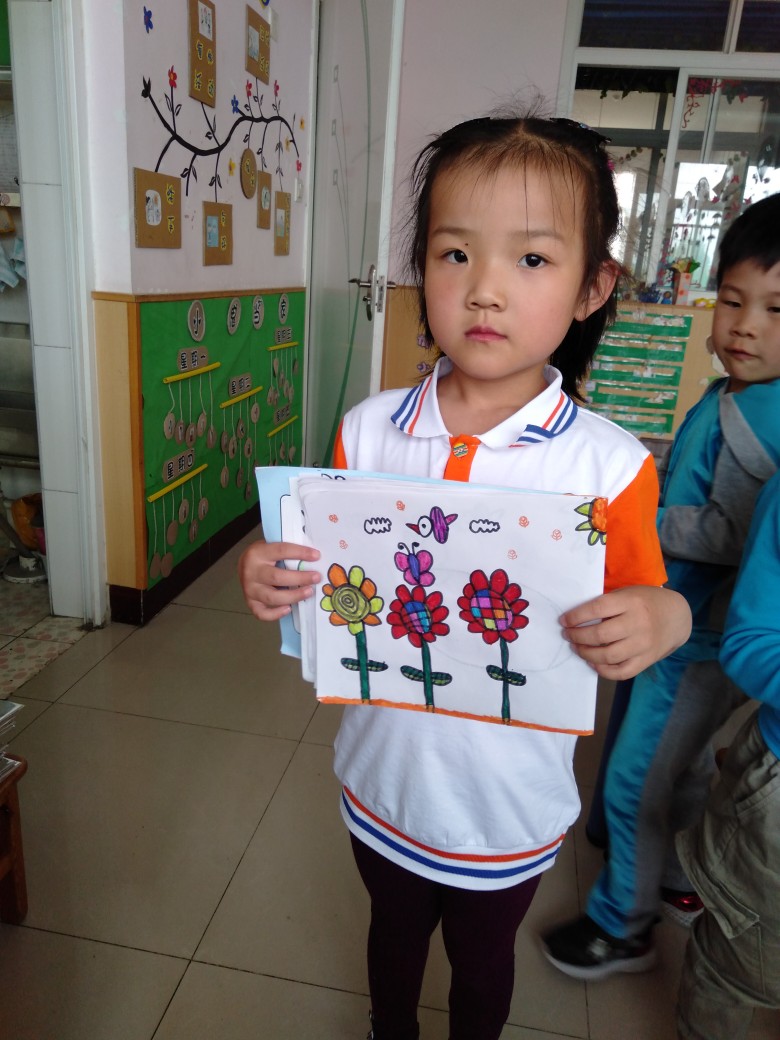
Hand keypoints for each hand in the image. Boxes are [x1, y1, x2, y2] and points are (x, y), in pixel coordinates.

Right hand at [238, 540, 321, 620]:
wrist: (244, 565)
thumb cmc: (264, 556)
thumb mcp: (271, 547)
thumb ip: (287, 552)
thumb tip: (313, 558)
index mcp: (258, 553)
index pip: (281, 550)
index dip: (300, 553)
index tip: (317, 556)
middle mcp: (251, 572)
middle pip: (276, 577)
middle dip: (299, 578)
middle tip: (316, 577)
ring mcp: (249, 589)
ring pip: (272, 597)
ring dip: (293, 596)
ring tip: (309, 592)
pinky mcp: (250, 603)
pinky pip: (262, 613)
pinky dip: (276, 614)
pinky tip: (289, 609)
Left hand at [560, 586, 690, 680]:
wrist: (678, 616)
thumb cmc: (646, 601)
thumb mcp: (628, 593)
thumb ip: (608, 604)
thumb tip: (577, 619)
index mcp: (631, 602)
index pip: (597, 609)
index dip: (576, 617)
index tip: (564, 621)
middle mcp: (638, 624)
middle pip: (600, 635)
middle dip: (577, 636)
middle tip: (568, 635)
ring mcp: (643, 645)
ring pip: (608, 656)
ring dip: (586, 653)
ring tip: (577, 648)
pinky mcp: (647, 660)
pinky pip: (621, 672)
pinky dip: (603, 670)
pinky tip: (593, 662)